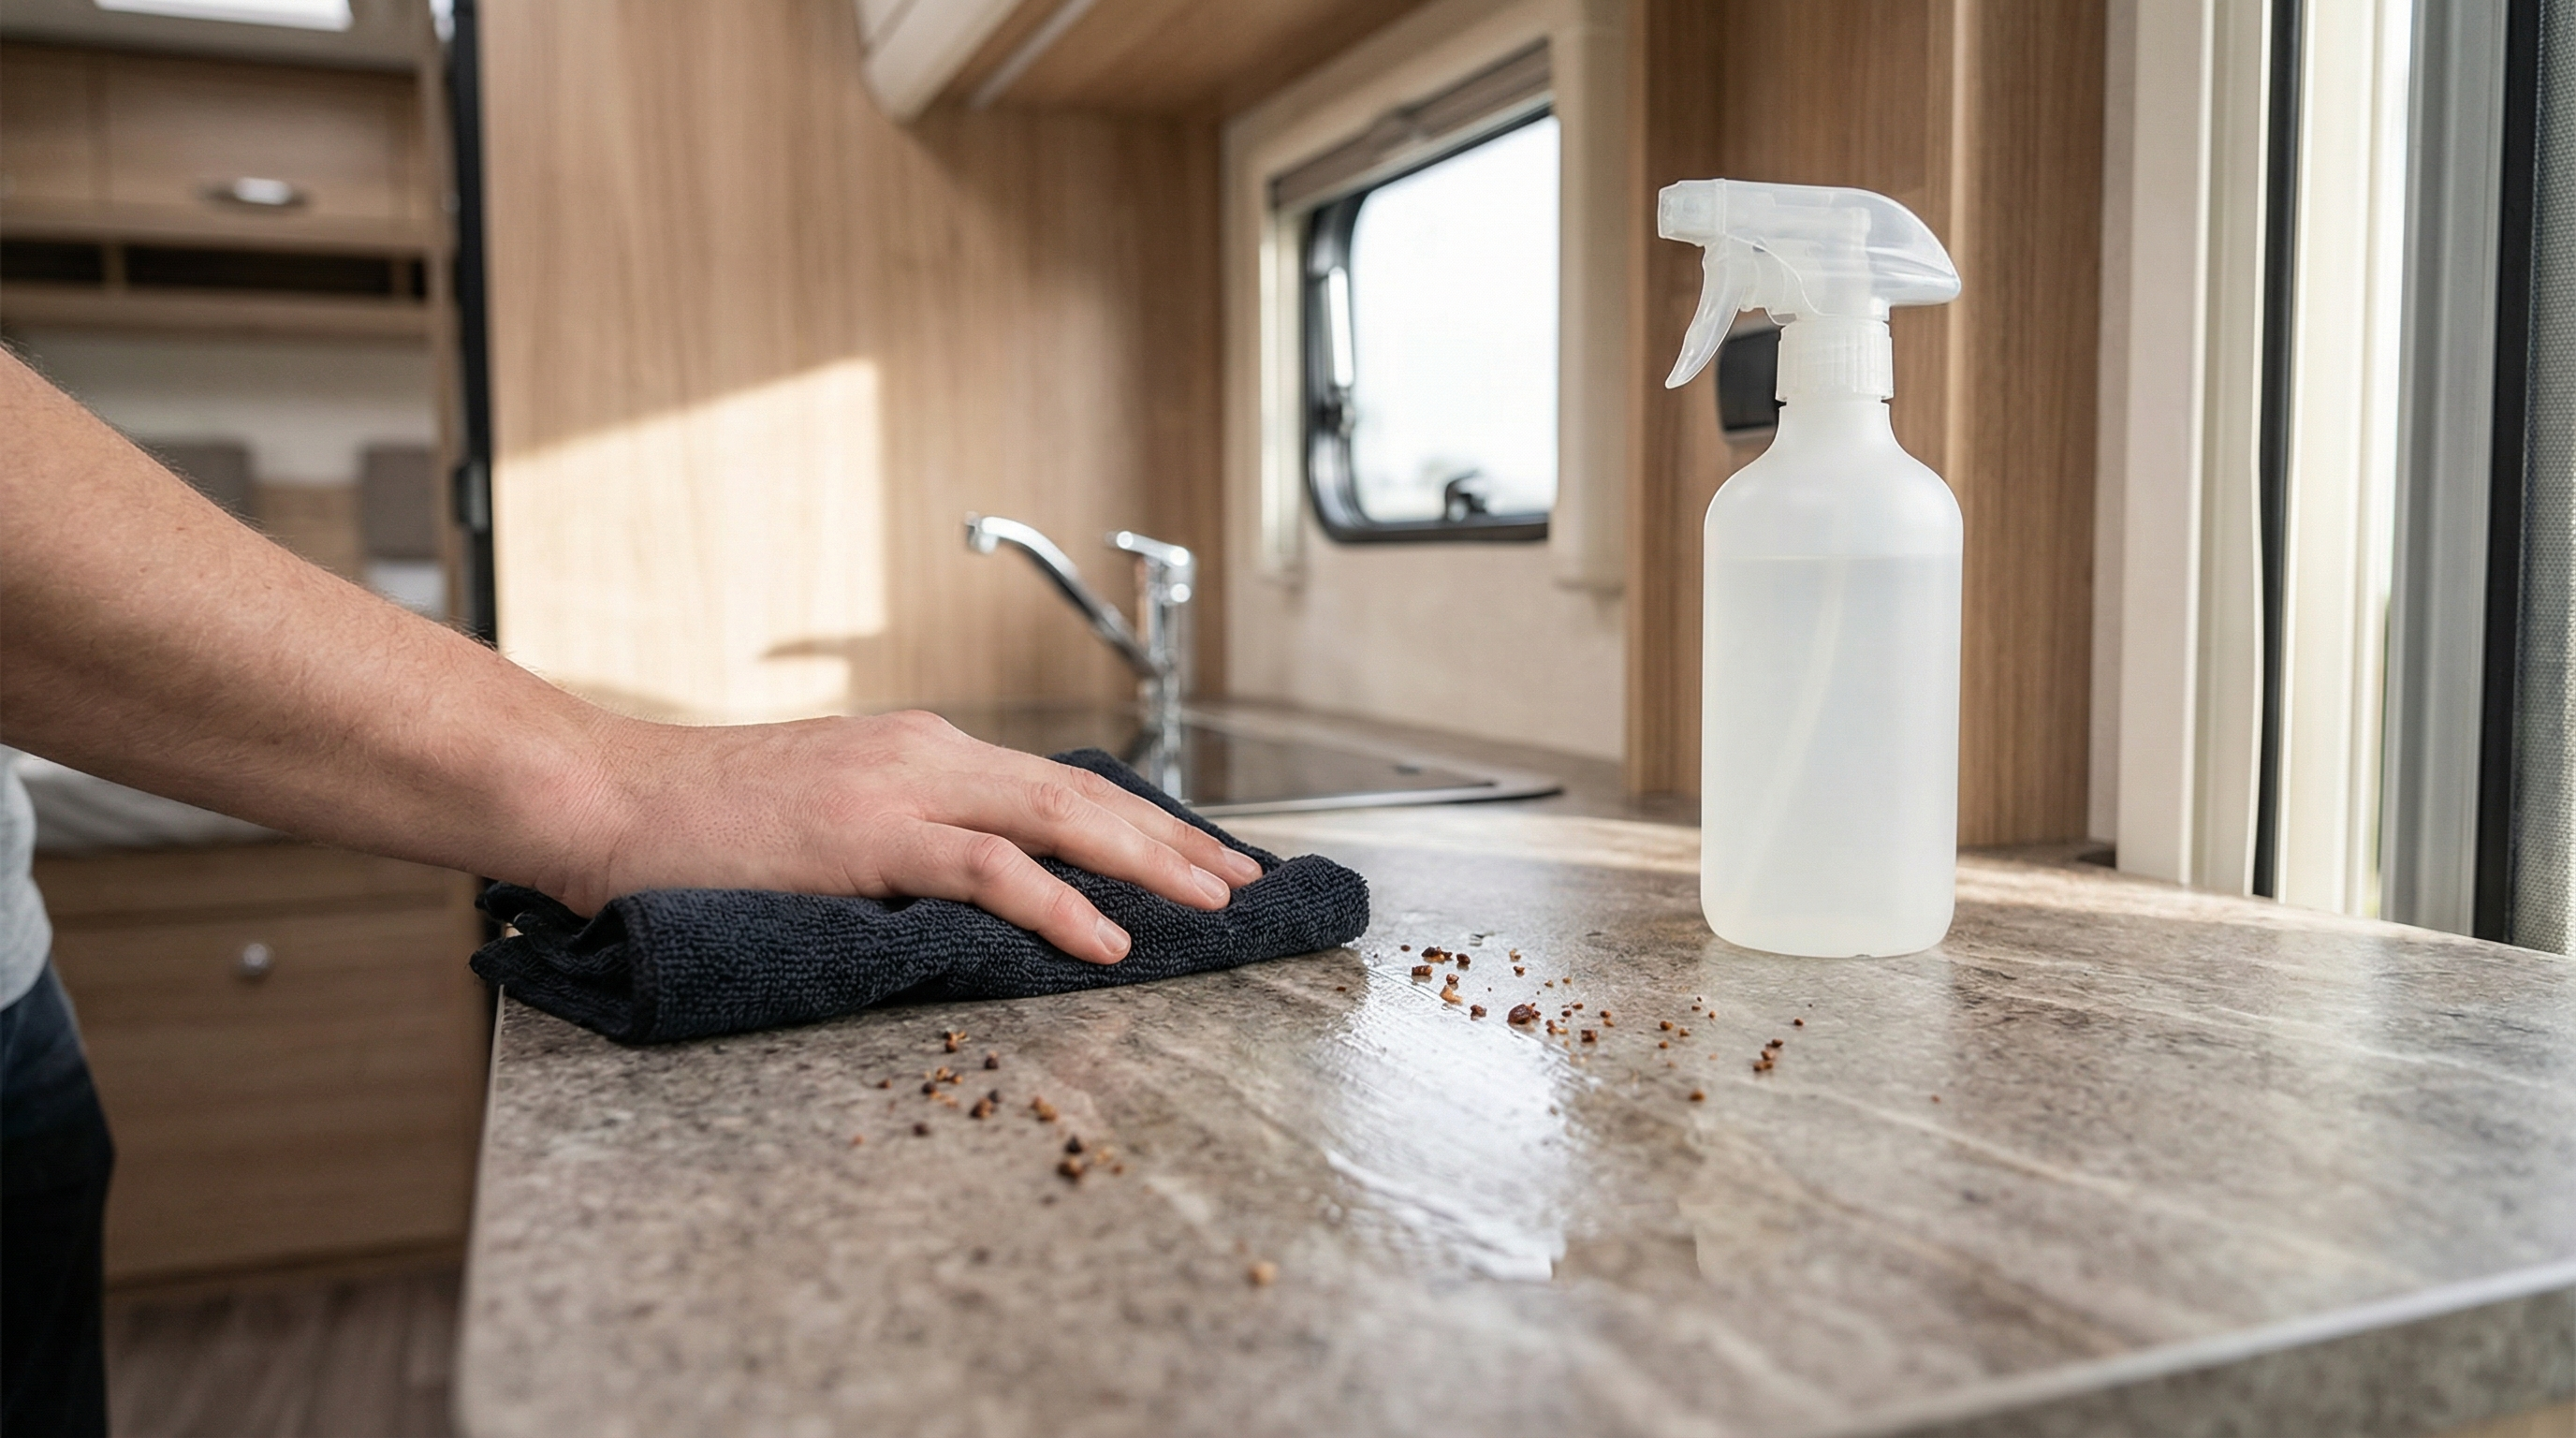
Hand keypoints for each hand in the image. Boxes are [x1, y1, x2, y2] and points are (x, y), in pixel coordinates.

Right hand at [549, 710, 1260, 963]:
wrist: (610, 799)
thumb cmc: (707, 825)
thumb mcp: (833, 819)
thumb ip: (910, 838)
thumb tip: (982, 884)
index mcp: (924, 751)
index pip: (1059, 783)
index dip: (1144, 820)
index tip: (1206, 854)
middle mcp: (928, 753)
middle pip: (1082, 794)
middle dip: (1175, 839)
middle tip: (1245, 879)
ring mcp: (901, 788)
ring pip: (1056, 819)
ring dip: (1145, 864)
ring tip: (1212, 904)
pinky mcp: (869, 835)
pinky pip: (989, 869)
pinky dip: (1058, 904)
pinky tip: (1108, 939)